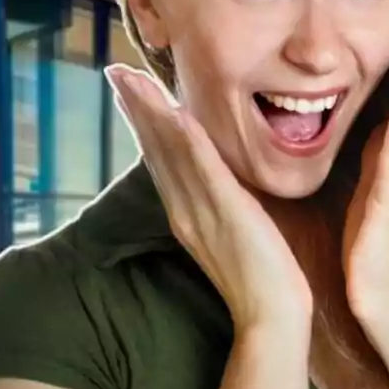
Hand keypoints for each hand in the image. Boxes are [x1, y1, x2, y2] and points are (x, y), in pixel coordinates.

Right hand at [106, 64, 313, 334]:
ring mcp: (200, 209)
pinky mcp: (225, 210)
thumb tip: (220, 182)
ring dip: (149, 111)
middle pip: (154, 149)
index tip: (130, 90)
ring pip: (169, 151)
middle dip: (136, 107)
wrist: (271, 316)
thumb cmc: (263, 279)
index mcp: (186, 212)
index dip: (143, 122)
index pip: (160, 159)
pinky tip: (174, 111)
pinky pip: (202, 167)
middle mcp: (184, 208)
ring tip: (130, 79)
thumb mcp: (233, 233)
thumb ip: (220, 206)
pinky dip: (186, 138)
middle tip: (117, 71)